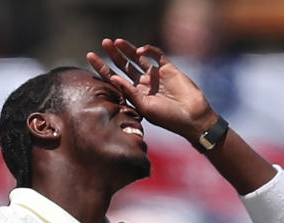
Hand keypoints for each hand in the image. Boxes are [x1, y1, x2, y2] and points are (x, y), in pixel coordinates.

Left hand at [87, 38, 216, 143]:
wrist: (192, 117)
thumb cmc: (168, 118)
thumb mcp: (145, 107)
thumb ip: (130, 92)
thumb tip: (114, 78)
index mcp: (135, 95)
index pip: (115, 79)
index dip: (102, 68)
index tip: (91, 57)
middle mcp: (144, 84)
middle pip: (124, 65)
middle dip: (114, 54)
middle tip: (104, 43)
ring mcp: (156, 75)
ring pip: (138, 58)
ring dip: (127, 49)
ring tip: (116, 42)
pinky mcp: (168, 68)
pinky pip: (156, 55)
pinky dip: (148, 50)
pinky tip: (139, 51)